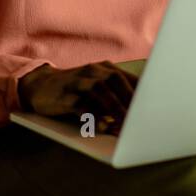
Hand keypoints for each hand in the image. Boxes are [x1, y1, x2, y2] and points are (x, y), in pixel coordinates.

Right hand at [17, 61, 138, 133]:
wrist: (39, 86)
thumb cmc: (76, 91)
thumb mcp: (96, 88)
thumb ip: (115, 96)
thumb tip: (139, 114)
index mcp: (104, 68)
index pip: (127, 78)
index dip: (141, 92)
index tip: (155, 107)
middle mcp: (92, 71)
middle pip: (115, 80)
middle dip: (129, 99)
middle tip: (142, 118)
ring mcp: (77, 81)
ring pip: (99, 90)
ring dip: (114, 107)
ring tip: (125, 124)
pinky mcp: (64, 96)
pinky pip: (80, 104)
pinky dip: (92, 116)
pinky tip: (102, 127)